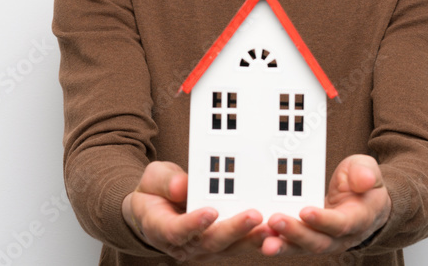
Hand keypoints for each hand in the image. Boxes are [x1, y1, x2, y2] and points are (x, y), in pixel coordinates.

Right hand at [123, 161, 273, 261]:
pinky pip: (239, 244)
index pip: (177, 230)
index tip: (210, 211)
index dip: (194, 223)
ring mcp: (204, 248)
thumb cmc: (155, 192)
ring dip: (251, 238)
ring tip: (271, 226)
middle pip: (210, 241)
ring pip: (229, 247)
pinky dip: (257, 238)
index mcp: (161, 227)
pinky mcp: (221, 246)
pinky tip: (274, 229)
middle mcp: (185, 244)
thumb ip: (165, 182)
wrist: (157, 209)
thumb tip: (182, 186)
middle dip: (234, 229)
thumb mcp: (153, 178)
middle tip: (254, 215)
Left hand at [261, 154, 391, 256]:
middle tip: (275, 220)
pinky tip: (257, 236)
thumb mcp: (367, 171)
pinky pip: (289, 244)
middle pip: (318, 241)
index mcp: (359, 219)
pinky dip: (274, 242)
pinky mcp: (306, 240)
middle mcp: (340, 237)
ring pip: (301, 248)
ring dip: (281, 244)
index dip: (323, 220)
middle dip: (295, 233)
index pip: (341, 224)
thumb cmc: (361, 184)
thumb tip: (365, 180)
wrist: (363, 203)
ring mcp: (322, 241)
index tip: (305, 211)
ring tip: (263, 239)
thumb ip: (365, 173)